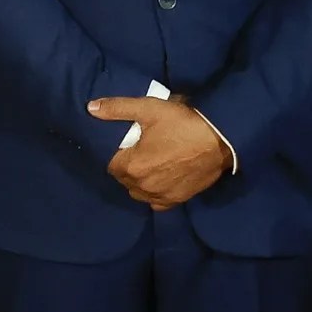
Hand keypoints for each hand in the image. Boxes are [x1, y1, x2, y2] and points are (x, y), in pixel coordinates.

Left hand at [88, 95, 228, 209]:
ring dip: (139, 182)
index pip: (112, 165)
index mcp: (132, 166)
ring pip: (139, 193)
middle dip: (127, 167)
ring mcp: (161, 196)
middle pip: (124, 180)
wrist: (221, 140)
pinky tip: (161, 181)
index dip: (118, 154)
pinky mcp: (177, 200)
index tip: (129, 144)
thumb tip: (90, 108)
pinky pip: (157, 203)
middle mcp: (143, 186)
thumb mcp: (149, 109)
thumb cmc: (183, 123)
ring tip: (150, 166)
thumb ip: (118, 109)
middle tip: (140, 151)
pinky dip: (155, 194)